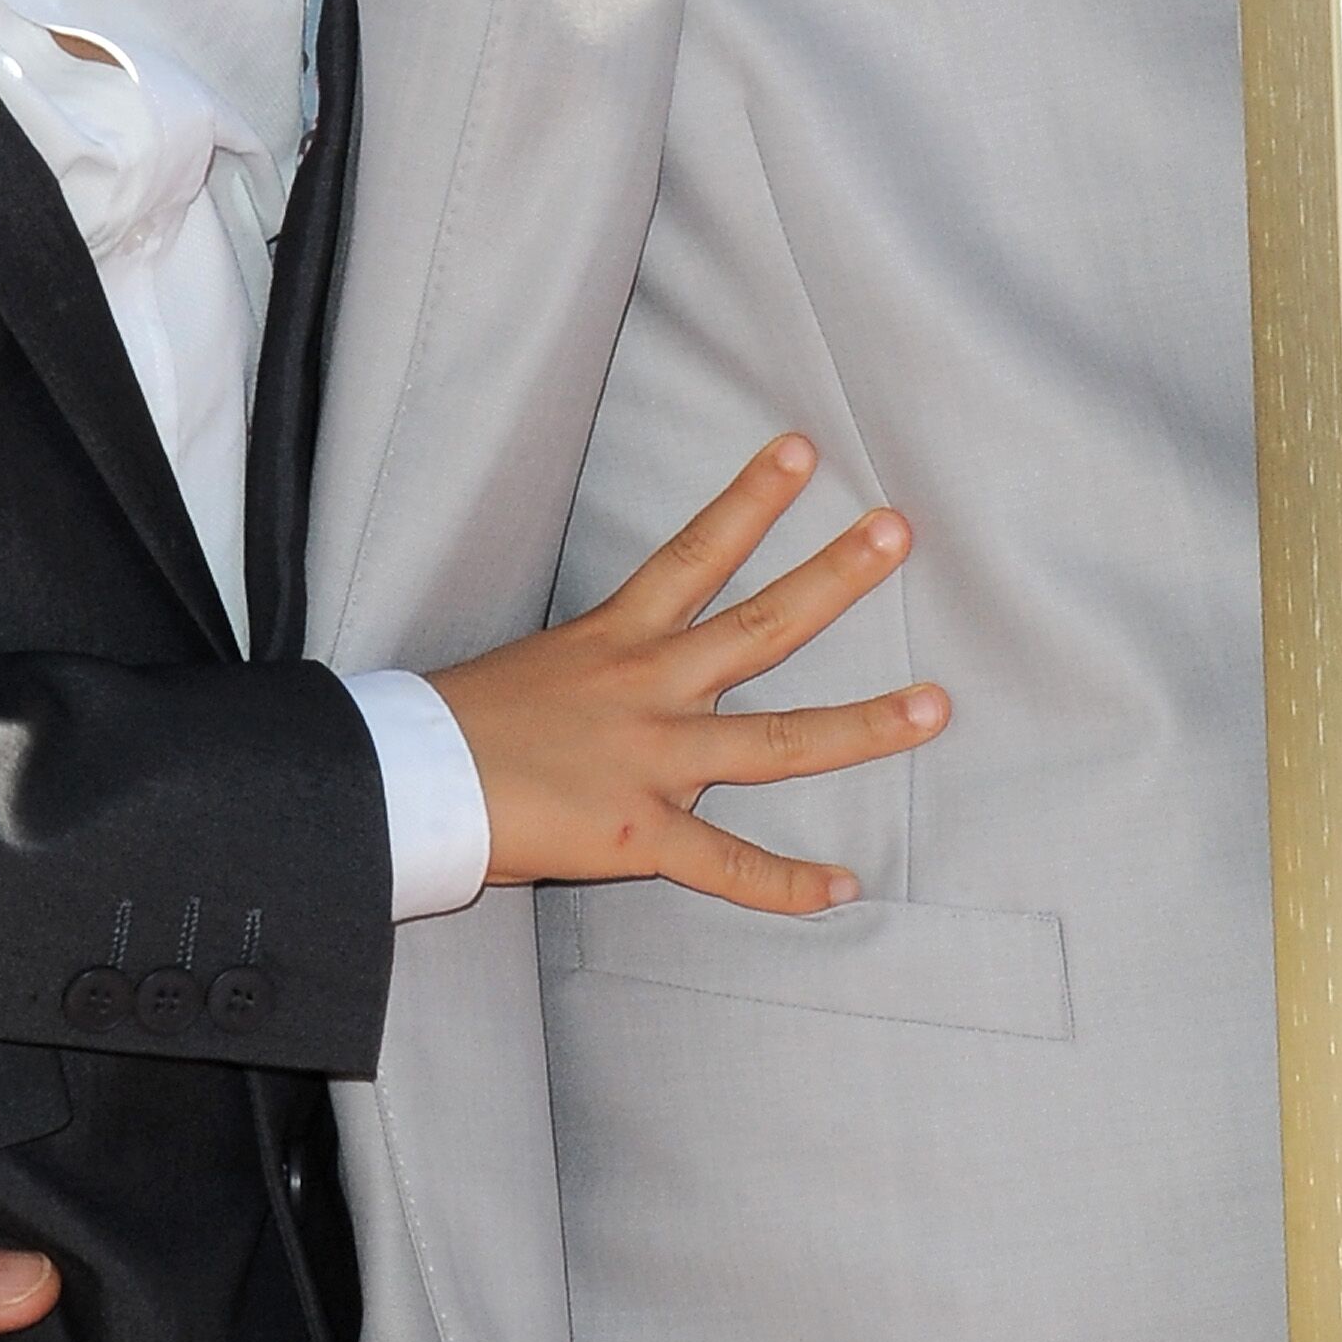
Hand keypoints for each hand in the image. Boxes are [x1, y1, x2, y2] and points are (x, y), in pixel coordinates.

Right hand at [432, 434, 946, 913]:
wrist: (407, 782)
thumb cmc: (456, 725)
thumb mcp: (534, 668)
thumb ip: (595, 672)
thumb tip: (617, 686)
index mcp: (615, 639)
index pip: (694, 552)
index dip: (749, 498)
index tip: (800, 451)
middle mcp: (647, 688)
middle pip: (761, 624)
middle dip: (835, 576)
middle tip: (897, 532)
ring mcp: (652, 762)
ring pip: (776, 743)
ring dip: (862, 727)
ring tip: (935, 707)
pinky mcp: (640, 836)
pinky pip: (727, 864)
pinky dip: (786, 884)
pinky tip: (841, 890)